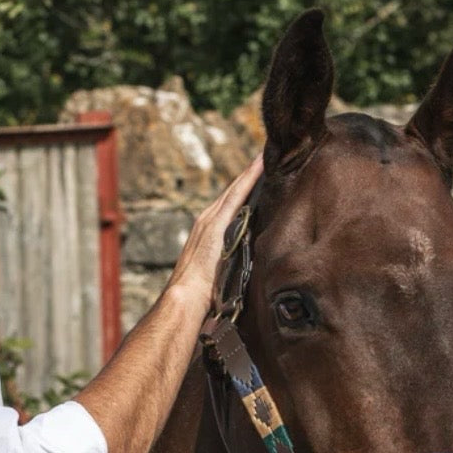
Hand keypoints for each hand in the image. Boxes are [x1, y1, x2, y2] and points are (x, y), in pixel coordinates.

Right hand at [168, 154, 262, 301]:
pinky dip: (249, 178)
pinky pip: (237, 194)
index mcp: (209, 231)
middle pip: (233, 192)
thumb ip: (231, 261)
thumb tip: (249, 265)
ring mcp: (212, 219)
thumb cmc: (203, 293)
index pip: (231, 204)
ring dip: (251, 171)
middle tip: (266, 156)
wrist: (186, 296)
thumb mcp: (220, 272)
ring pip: (236, 188)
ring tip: (266, 156)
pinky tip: (261, 165)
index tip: (259, 175)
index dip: (244, 189)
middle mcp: (208, 220)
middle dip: (249, 175)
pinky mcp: (218, 222)